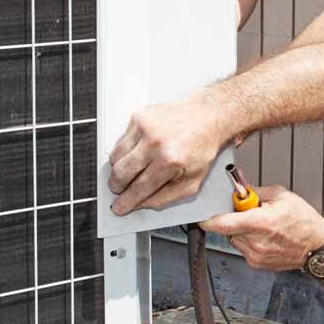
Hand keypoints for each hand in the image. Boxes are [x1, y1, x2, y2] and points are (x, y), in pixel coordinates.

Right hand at [107, 95, 235, 214]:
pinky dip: (124, 151)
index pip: (139, 188)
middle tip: (120, 190)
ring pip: (115, 157)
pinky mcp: (139, 116)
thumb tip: (141, 204)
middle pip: (121, 173)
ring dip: (118, 169)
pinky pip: (120, 141)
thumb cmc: (202, 147)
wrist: (208, 116)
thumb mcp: (192, 182)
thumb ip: (165, 197)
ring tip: (129, 171)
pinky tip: (137, 152)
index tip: (120, 207)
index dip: (126, 202)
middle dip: (117, 187)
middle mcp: (155, 142)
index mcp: (170, 161)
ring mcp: (145, 127)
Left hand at [200, 186, 323, 272]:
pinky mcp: (257, 264)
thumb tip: (241, 186)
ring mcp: (256, 256)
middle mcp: (256, 242)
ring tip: (261, 226)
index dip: (209, 219)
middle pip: (229, 229)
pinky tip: (265, 238)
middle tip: (249, 213)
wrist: (318, 248)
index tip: (203, 216)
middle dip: (234, 219)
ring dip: (241, 231)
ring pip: (235, 239)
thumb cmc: (305, 222)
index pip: (223, 223)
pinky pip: (243, 249)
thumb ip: (256, 191)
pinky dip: (249, 241)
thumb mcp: (282, 196)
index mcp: (261, 223)